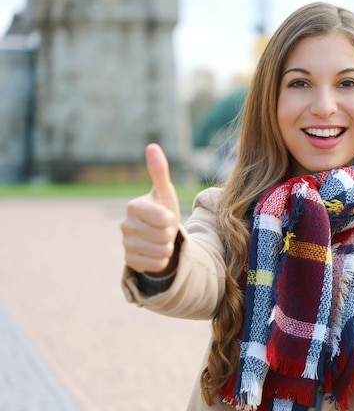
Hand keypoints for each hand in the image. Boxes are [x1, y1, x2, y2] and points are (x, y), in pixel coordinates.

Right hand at [120, 143, 180, 274]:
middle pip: (163, 235)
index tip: (166, 216)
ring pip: (160, 250)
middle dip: (170, 234)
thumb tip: (152, 146)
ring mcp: (126, 245)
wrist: (159, 237)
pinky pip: (155, 264)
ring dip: (167, 247)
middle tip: (165, 230)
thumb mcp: (165, 193)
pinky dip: (162, 260)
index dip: (171, 219)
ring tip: (161, 240)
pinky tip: (156, 252)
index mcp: (133, 207)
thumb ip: (159, 172)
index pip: (162, 218)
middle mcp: (125, 226)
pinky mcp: (130, 261)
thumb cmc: (163, 211)